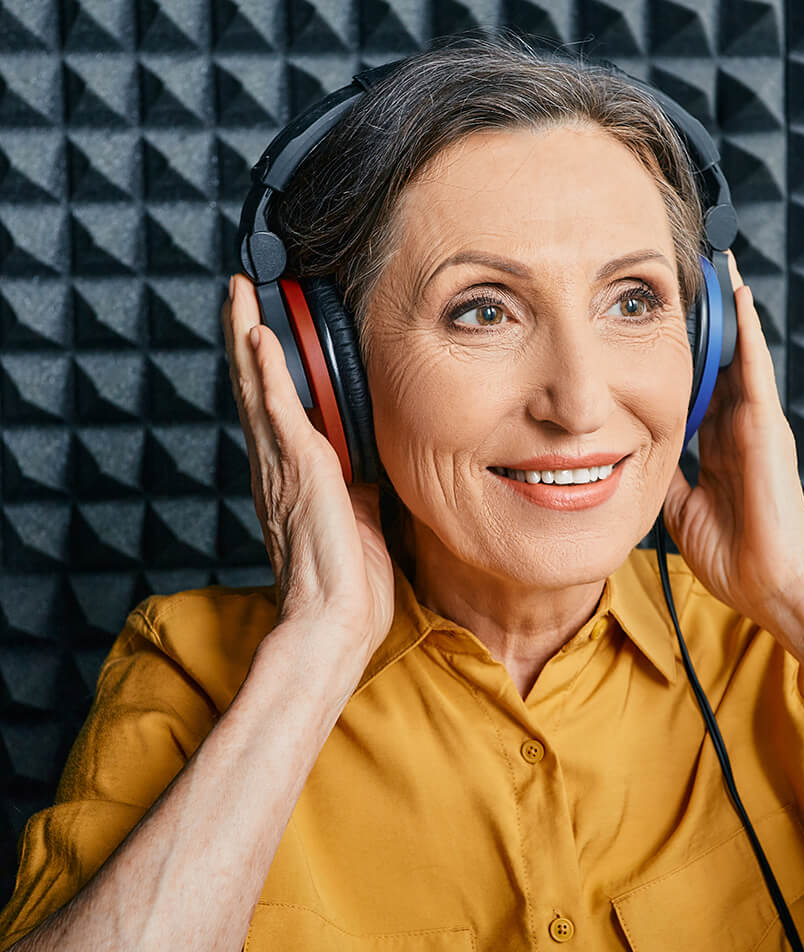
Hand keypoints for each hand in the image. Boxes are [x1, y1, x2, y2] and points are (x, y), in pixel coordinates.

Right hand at [220, 274, 394, 675]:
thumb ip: (362, 484)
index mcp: (292, 478)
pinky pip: (276, 409)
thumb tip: (374, 463)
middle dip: (245, 334)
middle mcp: (276, 466)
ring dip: (246, 334)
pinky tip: (256, 332)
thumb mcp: (363, 518)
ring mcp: (282, 466)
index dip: (265, 367)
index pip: (274, 408)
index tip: (263, 328)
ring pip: (255, 386)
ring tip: (239, 290)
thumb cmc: (347, 582)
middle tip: (240, 289)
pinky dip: (264, 370)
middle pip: (253, 386)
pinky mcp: (298, 469)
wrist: (337, 621)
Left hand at [661, 252, 803, 633]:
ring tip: (715, 264)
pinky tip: (738, 294)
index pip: (697, 389)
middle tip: (686, 276)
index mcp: (719, 446)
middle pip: (718, 362)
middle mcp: (738, 427)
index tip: (661, 327)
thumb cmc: (733, 553)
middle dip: (704, 322)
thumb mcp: (681, 506)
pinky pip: (755, 368)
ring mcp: (756, 423)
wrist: (770, 584)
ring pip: (738, 355)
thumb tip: (635, 453)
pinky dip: (747, 331)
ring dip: (726, 311)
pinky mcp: (767, 425)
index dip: (681, 358)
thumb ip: (666, 473)